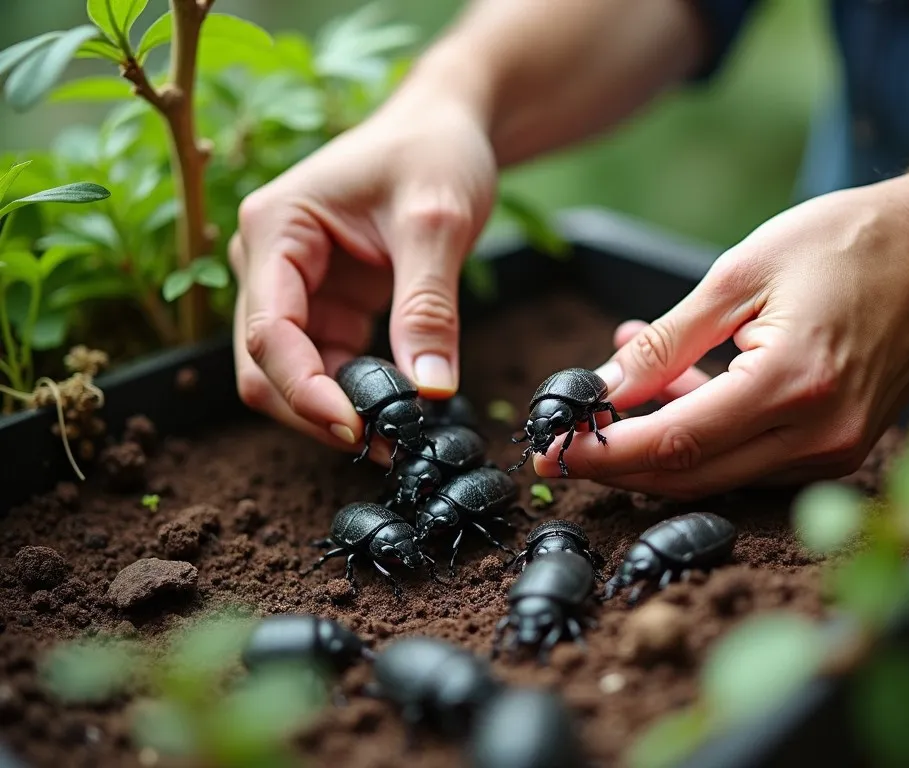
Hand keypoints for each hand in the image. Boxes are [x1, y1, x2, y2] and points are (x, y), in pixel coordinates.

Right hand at [229, 90, 496, 459]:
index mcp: (275, 228)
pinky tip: (401, 411)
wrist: (445, 127)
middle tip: (385, 445)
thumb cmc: (434, 151)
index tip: (358, 428)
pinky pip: (329, 367)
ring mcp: (294, 288)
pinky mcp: (326, 307)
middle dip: (317, 411)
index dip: (305, 390)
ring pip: (293, 377)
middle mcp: (268, 262)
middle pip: (265, 365)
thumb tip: (430, 392)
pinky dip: (360, 395)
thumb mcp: (437, 222)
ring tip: (402, 436)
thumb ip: (428, 307)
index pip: (269, 330)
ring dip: (339, 411)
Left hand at [532, 182, 908, 497]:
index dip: (607, 454)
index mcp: (793, 383)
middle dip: (620, 463)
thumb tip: (604, 389)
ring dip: (659, 438)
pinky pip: (750, 459)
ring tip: (629, 377)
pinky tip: (680, 384)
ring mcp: (834, 450)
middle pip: (692, 473)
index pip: (677, 442)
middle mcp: (819, 434)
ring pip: (717, 471)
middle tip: (567, 442)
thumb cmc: (842, 245)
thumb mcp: (737, 276)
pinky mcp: (837, 448)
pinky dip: (703, 433)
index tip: (554, 453)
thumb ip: (666, 343)